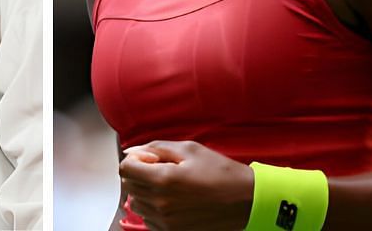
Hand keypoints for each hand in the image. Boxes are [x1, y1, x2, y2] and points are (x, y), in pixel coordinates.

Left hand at [119, 140, 253, 230]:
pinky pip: (149, 220)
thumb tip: (132, 152)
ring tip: (171, 187)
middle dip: (141, 175)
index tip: (150, 159)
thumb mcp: (191, 150)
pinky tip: (175, 202)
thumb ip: (157, 148)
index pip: (125, 169)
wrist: (246, 201)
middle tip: (164, 170)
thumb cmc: (221, 173)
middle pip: (129, 186)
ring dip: (147, 193)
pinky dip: (155, 209)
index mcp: (164, 179)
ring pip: (137, 204)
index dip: (135, 160)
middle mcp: (160, 203)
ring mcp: (165, 222)